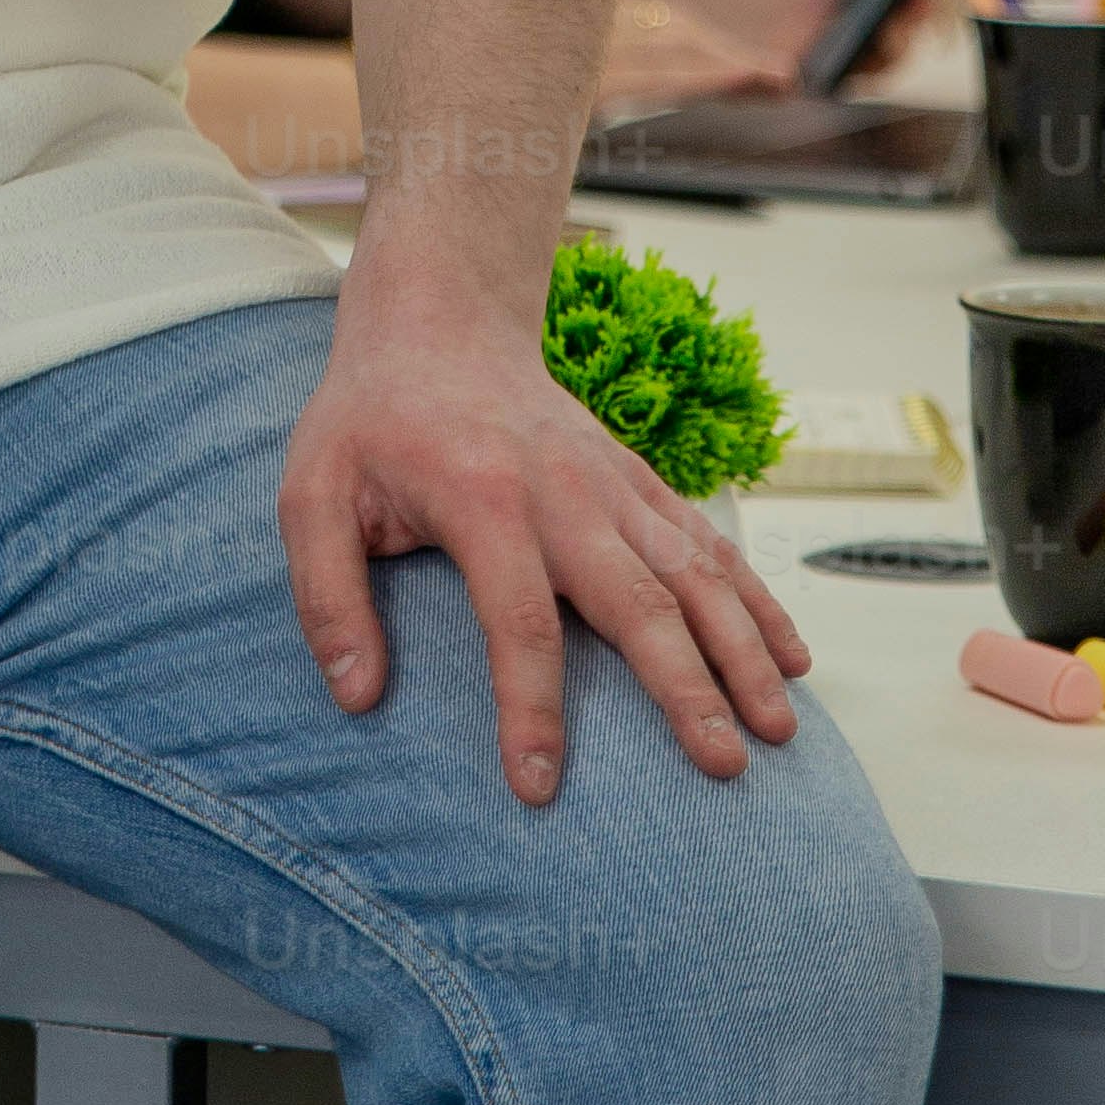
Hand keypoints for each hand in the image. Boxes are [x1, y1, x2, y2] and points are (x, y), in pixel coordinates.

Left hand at [278, 308, 811, 803]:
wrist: (441, 317)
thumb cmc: (372, 417)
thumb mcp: (313, 490)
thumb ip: (326, 594)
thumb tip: (356, 696)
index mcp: (482, 498)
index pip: (518, 618)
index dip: (530, 707)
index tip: (537, 788)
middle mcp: (565, 491)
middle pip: (637, 599)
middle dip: (685, 686)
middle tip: (723, 766)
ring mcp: (613, 482)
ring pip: (694, 570)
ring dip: (742, 648)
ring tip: (777, 730)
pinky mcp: (639, 479)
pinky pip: (709, 541)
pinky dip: (756, 597)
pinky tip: (792, 657)